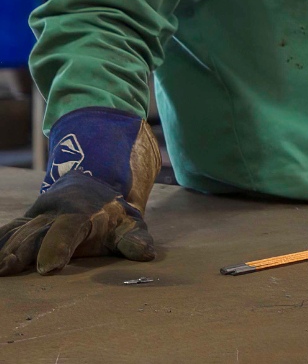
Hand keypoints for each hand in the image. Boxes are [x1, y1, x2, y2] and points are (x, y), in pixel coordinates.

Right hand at [0, 172, 154, 274]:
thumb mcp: (129, 224)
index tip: (49, 267)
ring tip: (0, 268)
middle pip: (37, 232)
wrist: (95, 186)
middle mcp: (56, 211)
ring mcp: (38, 214)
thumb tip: (146, 254)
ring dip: (6, 248)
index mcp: (82, 213)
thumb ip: (135, 240)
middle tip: (9, 268)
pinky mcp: (26, 220)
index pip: (68, 228)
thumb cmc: (114, 215)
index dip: (58, 245)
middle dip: (23, 250)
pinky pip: (9, 229)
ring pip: (20, 231)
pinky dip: (0, 240)